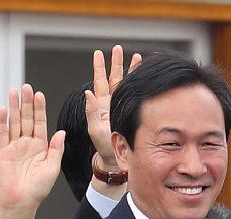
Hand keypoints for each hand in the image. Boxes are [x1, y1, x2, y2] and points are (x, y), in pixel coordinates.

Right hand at [0, 86, 65, 218]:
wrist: (21, 202)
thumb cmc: (38, 189)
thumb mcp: (52, 168)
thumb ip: (56, 149)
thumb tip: (61, 132)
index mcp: (40, 146)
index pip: (39, 122)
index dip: (39, 109)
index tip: (39, 95)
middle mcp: (26, 143)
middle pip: (26, 118)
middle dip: (26, 103)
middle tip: (26, 88)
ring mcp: (14, 147)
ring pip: (14, 122)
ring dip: (14, 107)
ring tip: (14, 92)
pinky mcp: (2, 152)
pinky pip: (2, 134)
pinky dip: (2, 122)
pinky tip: (4, 110)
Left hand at [84, 46, 141, 171]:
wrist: (115, 158)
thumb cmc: (103, 148)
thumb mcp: (94, 130)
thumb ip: (91, 112)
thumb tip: (87, 93)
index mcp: (101, 105)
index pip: (99, 82)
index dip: (99, 68)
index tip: (98, 54)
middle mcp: (111, 103)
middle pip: (113, 78)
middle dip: (116, 63)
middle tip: (117, 48)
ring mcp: (121, 106)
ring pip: (126, 83)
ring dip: (129, 69)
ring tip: (135, 56)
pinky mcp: (130, 110)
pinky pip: (135, 92)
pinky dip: (138, 81)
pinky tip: (143, 72)